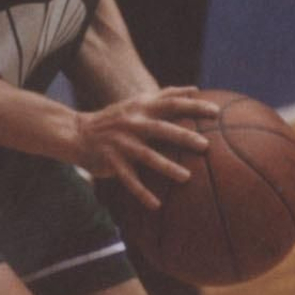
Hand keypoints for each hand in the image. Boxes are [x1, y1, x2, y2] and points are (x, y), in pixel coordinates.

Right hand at [75, 86, 219, 209]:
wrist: (78, 133)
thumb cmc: (116, 118)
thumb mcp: (137, 103)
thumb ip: (164, 96)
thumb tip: (195, 89)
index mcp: (142, 108)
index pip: (171, 103)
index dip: (193, 106)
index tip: (216, 111)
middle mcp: (132, 123)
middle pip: (161, 128)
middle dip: (183, 136)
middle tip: (205, 146)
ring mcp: (121, 142)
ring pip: (146, 156)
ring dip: (167, 167)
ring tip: (186, 177)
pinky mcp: (111, 161)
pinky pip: (128, 179)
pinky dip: (142, 192)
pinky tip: (156, 205)